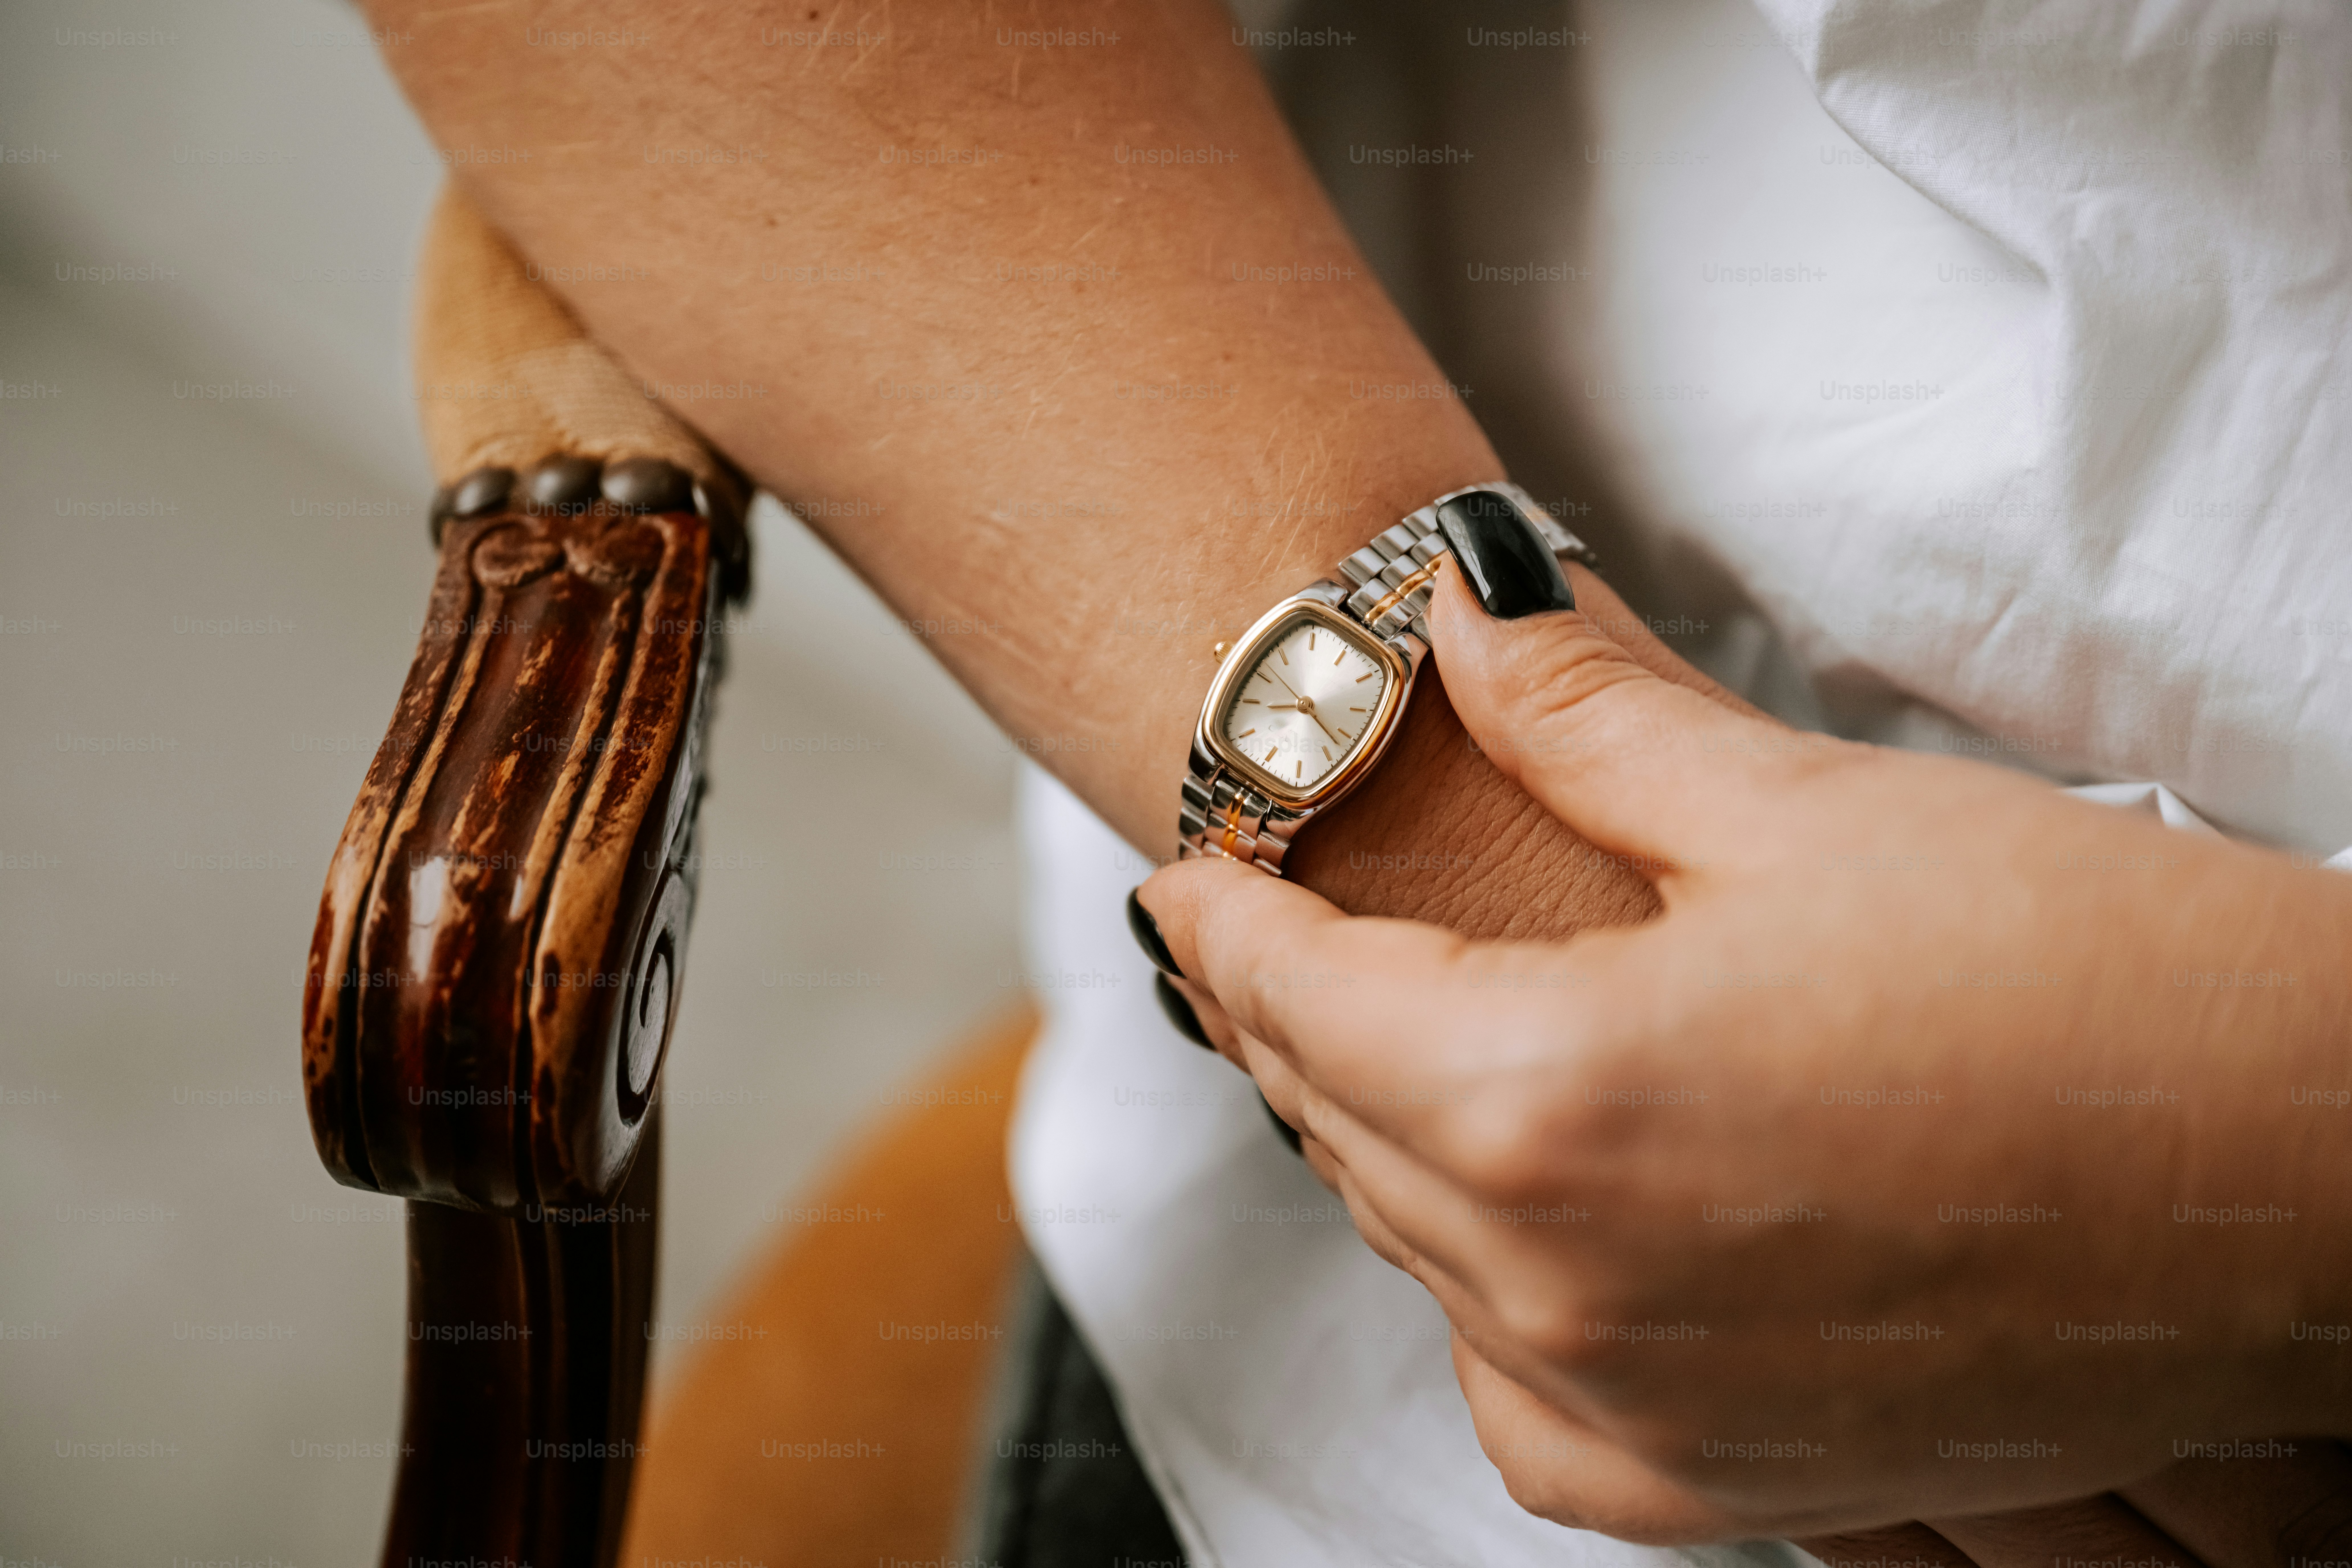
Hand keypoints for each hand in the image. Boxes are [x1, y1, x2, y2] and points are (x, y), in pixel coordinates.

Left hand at [1138, 562, 2351, 1537]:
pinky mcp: (1719, 1481)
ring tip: (1400, 1036)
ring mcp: (1637, 1412)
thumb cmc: (2078, 975)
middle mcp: (1562, 1291)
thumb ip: (1584, 714)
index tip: (1185, 874)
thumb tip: (1457, 612)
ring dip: (1388, 1139)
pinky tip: (1531, 1213)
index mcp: (1548, 1107)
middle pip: (1339, 1123)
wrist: (2303, 1174)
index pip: (1294, 996)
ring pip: (1418, 1251)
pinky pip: (1521, 1389)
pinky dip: (1495, 1294)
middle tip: (1277, 927)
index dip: (1223, 918)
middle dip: (1297, 1012)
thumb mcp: (1797, 806)